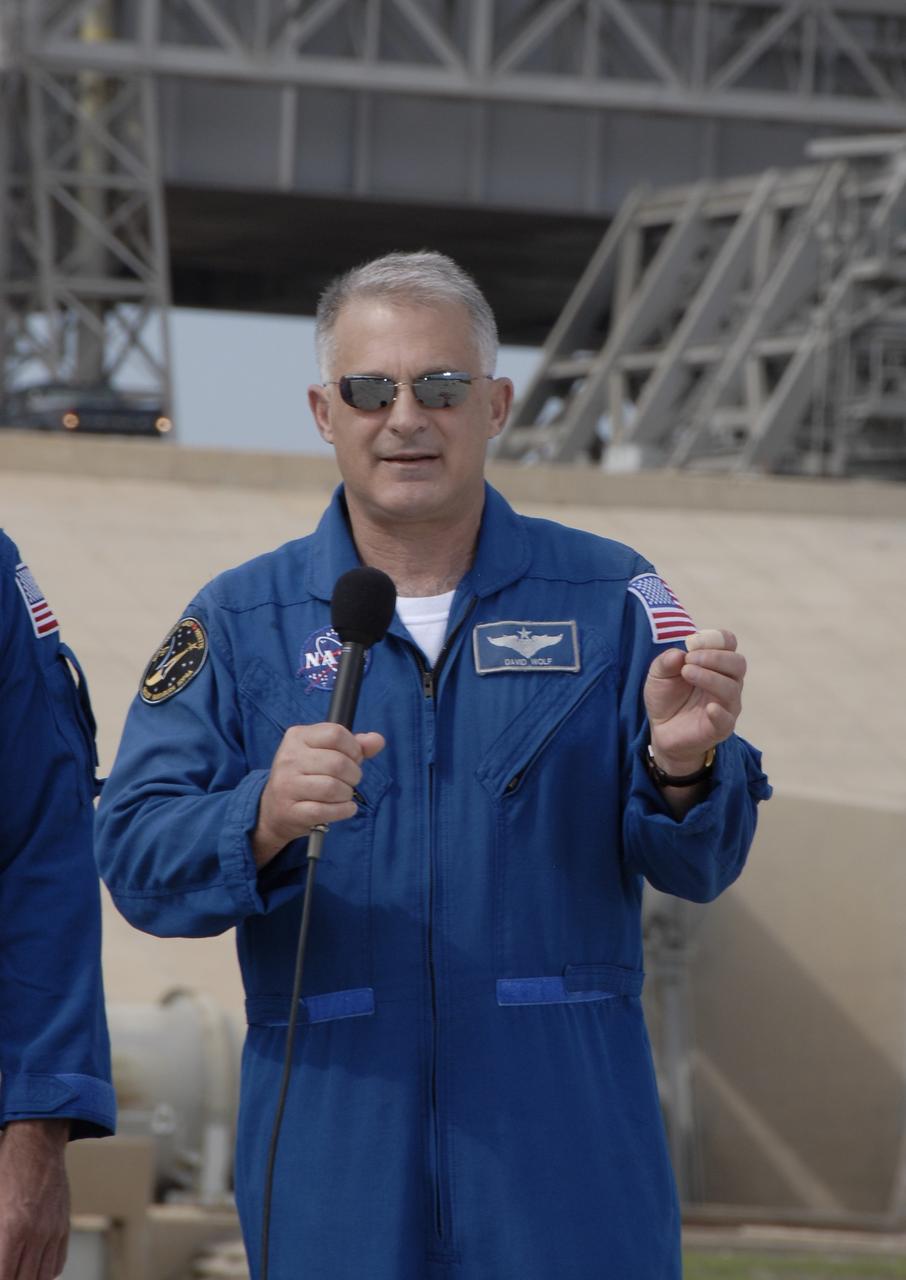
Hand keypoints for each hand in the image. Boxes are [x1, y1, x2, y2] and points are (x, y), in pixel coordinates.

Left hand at [0, 1120, 69, 1279]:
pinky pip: (58, 1262)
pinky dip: (45, 1271)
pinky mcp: (63, 1224)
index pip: (5, 1277)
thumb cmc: (4, 1170)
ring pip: (43, 1276)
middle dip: (12, 1278)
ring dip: (29, 1278)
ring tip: (17, 1272)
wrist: (36, 1143)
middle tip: (6, 1271)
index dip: (1, 1278)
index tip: (0, 1273)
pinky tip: (32, 1266)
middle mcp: (36, 1232)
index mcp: (11, 1228)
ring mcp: (53, 1229)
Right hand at [252, 723, 385, 868]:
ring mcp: (287, 785)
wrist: (273, 808)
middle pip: (338, 762)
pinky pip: (325, 811)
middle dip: (354, 774)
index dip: (353, 747)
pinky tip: (345, 808)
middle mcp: (289, 758)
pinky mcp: (290, 811)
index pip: (335, 733)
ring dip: (347, 794)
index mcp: (297, 737)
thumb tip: (377, 740)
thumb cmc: (306, 775)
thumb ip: (354, 745)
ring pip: (332, 788)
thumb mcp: (325, 752)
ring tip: (344, 794)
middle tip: (350, 780)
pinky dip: (343, 811)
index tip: (354, 758)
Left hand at [644, 629, 745, 774]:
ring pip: (732, 688)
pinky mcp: (721, 727)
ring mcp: (727, 705)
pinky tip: (709, 707)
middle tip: (689, 659)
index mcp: (716, 664)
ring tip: (686, 673)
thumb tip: (679, 654)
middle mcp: (728, 682)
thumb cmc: (666, 697)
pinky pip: (727, 719)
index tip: (693, 643)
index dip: (716, 638)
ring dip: (710, 677)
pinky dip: (720, 712)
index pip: (729, 643)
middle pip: (738, 663)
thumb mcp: (658, 675)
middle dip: (715, 657)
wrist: (662, 730)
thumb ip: (666, 662)